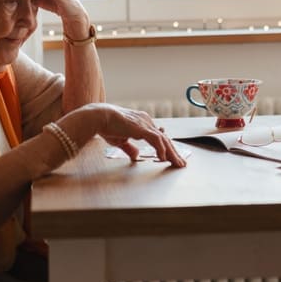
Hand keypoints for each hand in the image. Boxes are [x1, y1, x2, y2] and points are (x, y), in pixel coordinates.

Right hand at [63, 103, 186, 166]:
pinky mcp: (142, 128)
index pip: (158, 136)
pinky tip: (164, 159)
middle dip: (174, 152)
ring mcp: (145, 124)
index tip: (172, 156)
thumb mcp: (120, 140)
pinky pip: (156, 140)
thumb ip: (130, 148)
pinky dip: (161, 149)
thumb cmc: (107, 127)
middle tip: (181, 163)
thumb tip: (136, 155)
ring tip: (178, 164)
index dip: (166, 147)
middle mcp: (146, 121)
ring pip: (163, 140)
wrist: (99, 117)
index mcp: (142, 122)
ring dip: (172, 153)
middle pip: (164, 139)